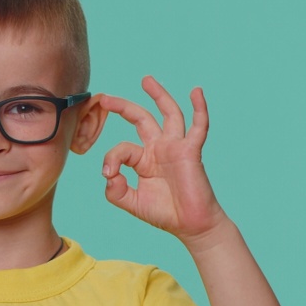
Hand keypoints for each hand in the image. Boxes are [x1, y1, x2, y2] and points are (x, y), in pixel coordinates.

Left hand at [99, 76, 226, 241]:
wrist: (191, 226)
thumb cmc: (164, 213)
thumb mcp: (131, 202)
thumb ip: (115, 190)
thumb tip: (109, 173)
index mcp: (144, 159)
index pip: (122, 148)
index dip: (112, 158)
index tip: (110, 174)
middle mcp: (159, 148)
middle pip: (141, 118)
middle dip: (123, 107)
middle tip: (106, 97)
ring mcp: (176, 147)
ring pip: (168, 113)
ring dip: (159, 95)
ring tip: (146, 80)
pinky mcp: (191, 151)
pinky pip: (198, 126)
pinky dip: (199, 108)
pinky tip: (196, 92)